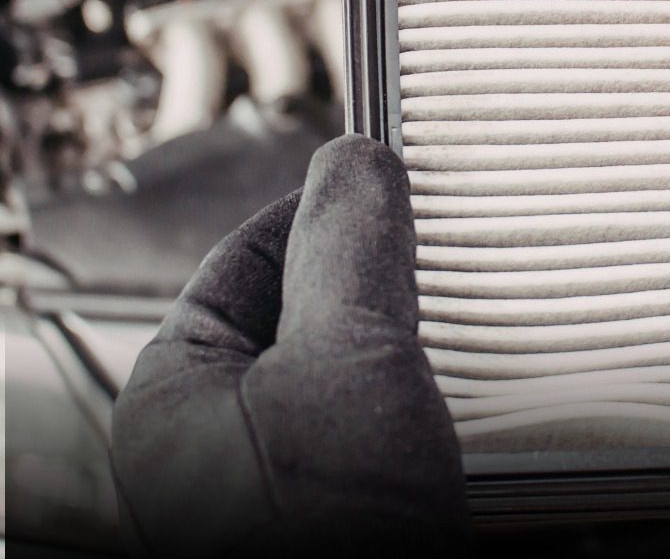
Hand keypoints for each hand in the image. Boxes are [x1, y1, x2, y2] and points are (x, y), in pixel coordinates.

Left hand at [111, 135, 469, 557]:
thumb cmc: (337, 537)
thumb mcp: (345, 363)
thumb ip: (348, 249)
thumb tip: (354, 157)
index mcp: (176, 396)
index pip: (250, 257)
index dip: (324, 210)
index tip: (394, 179)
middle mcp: (223, 441)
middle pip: (308, 310)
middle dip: (378, 274)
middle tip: (445, 246)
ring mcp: (291, 481)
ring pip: (360, 366)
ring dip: (415, 335)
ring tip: (473, 310)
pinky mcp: (356, 512)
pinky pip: (395, 422)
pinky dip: (435, 392)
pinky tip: (484, 385)